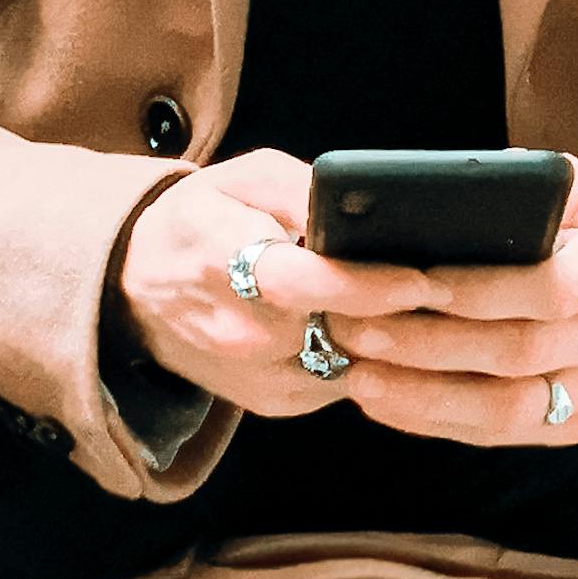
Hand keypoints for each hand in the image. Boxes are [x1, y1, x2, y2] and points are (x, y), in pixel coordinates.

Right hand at [114, 150, 439, 420]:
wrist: (134, 286)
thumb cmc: (200, 220)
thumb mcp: (244, 177)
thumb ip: (303, 190)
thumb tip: (362, 208)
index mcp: (225, 262)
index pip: (306, 285)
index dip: (369, 286)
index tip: (423, 280)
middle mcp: (240, 332)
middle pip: (340, 331)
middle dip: (396, 314)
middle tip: (443, 290)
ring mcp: (256, 375)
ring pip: (350, 364)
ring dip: (386, 341)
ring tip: (416, 308)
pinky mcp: (272, 401)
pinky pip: (339, 382)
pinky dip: (362, 357)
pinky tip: (371, 327)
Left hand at [322, 160, 577, 445]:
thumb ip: (535, 188)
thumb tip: (441, 190)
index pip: (554, 288)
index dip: (482, 289)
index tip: (416, 277)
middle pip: (516, 352)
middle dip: (428, 343)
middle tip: (355, 325)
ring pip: (505, 408)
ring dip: (422, 394)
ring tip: (356, 372)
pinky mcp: (577, 430)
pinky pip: (500, 434)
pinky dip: (435, 421)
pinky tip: (382, 400)